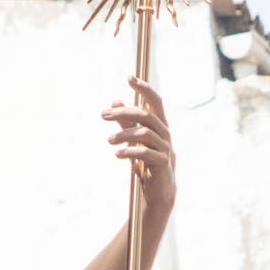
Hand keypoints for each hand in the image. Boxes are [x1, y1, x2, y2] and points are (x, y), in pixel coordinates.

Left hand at [102, 78, 174, 207]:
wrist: (158, 192)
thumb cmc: (146, 164)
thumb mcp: (134, 141)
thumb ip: (126, 122)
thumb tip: (115, 101)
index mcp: (160, 125)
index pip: (155, 101)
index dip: (144, 88)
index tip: (129, 77)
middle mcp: (165, 134)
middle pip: (146, 115)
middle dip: (123, 113)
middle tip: (103, 115)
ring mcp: (165, 148)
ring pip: (145, 133)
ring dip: (123, 134)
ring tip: (108, 141)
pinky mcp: (162, 163)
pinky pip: (145, 153)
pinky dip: (129, 151)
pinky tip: (117, 154)